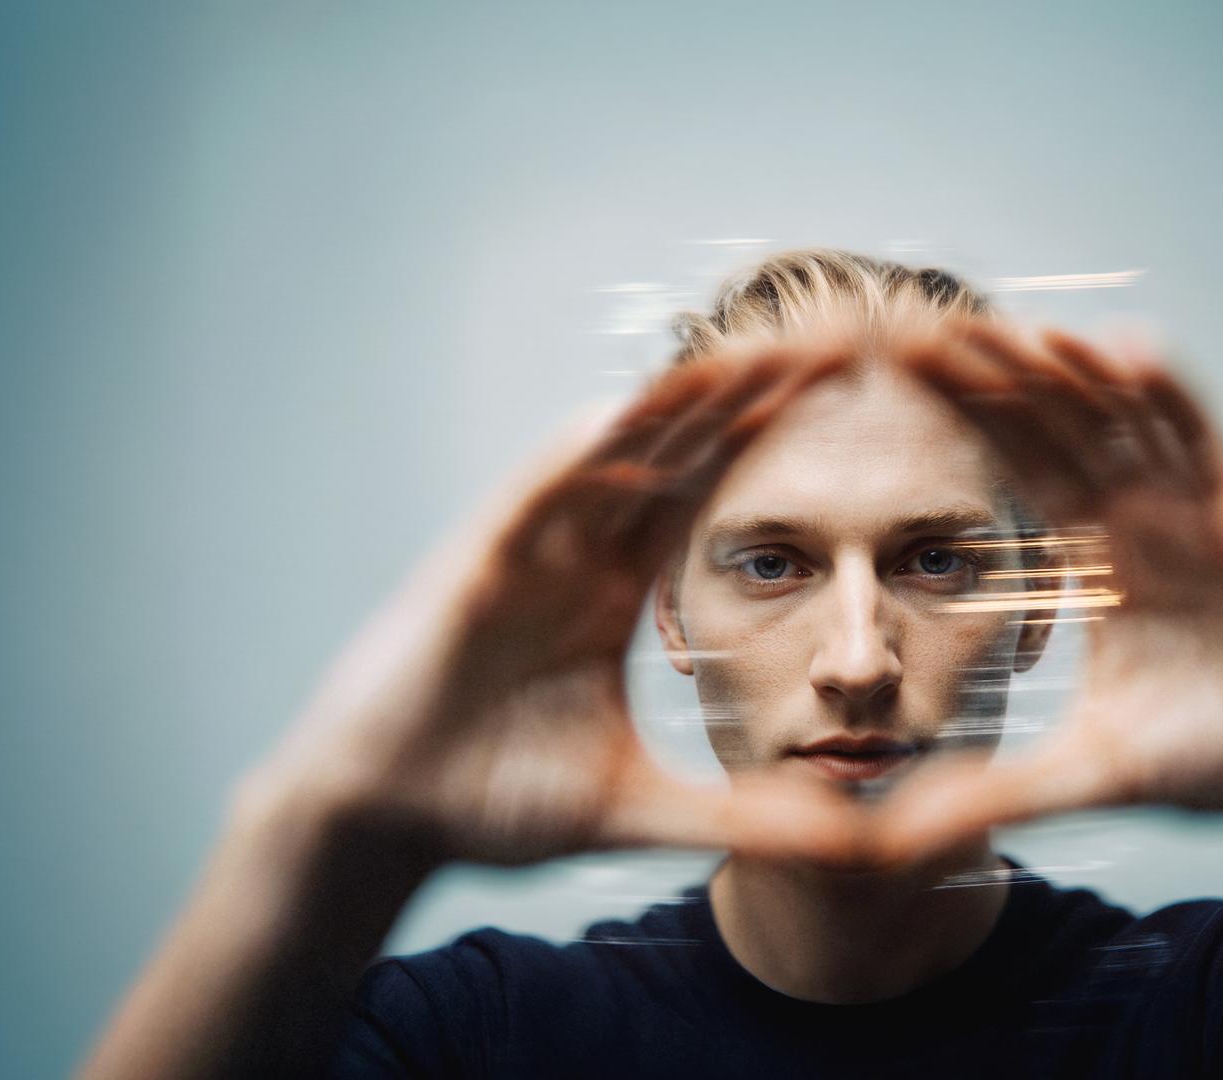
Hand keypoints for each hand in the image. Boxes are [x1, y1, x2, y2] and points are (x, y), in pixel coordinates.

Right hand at [242, 343, 864, 868]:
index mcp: (614, 593)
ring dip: (669, 411)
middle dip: (740, 401)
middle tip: (819, 345)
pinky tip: (612, 425)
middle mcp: (574, 557)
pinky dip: (563, 468)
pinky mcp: (468, 576)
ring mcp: (523, 558)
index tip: (837, 402)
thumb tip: (838, 841)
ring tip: (744, 359)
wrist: (384, 821)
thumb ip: (738, 816)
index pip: (702, 497)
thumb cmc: (489, 801)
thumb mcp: (639, 805)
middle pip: (670, 456)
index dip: (764, 447)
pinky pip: (521, 507)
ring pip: (605, 462)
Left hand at [874, 321, 1222, 858]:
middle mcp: (1142, 522)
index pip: (1020, 474)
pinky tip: (1122, 344)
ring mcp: (1196, 509)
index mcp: (1099, 564)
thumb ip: (1000, 796)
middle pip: (1057, 427)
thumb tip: (892, 844)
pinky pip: (1203, 434)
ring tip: (1002, 324)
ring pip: (1121, 418)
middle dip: (996, 377)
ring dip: (1065, 370)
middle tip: (920, 324)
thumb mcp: (1092, 774)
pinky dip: (1168, 389)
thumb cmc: (1218, 760)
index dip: (966, 425)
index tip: (898, 381)